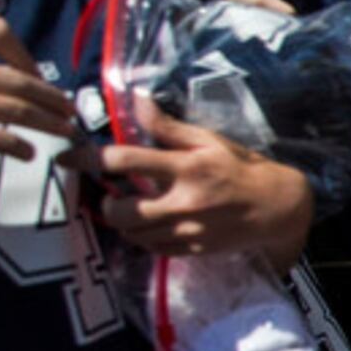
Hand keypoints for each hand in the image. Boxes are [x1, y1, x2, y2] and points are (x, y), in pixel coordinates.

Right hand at [0, 18, 81, 161]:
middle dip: (51, 98)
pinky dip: (16, 145)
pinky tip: (28, 153)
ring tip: (65, 132)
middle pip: (15, 80)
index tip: (36, 76)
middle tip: (69, 112)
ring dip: (47, 122)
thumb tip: (17, 77)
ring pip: (13, 108)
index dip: (23, 56)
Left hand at [96, 104, 315, 265]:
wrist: (280, 209)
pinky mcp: (194, 248)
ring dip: (124, 222)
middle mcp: (185, 201)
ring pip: (133, 233)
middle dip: (107, 202)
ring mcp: (189, 229)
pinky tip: (151, 226)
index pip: (125, 161)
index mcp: (187, 167)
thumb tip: (138, 102)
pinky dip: (143, 238)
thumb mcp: (210, 141)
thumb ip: (170, 127)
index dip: (90, 158)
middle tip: (112, 194)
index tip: (70, 158)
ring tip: (131, 210)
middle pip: (121, 209)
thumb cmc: (244, 169)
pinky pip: (152, 248)